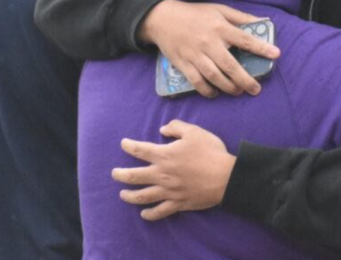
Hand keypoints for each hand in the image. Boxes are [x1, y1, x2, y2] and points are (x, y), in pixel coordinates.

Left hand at [113, 120, 235, 220]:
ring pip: (143, 196)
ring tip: (122, 194)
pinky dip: (150, 214)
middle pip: (134, 176)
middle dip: (121, 175)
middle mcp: (162, 174)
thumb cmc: (210, 152)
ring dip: (130, 196)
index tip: (124, 144)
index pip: (140, 150)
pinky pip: (160, 211)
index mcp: (164, 155)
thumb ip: (176, 127)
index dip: (129, 146)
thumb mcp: (194, 132)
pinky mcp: (178, 203)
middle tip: (114, 174)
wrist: (226, 177)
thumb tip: (162, 130)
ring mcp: (169, 191)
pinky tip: (143, 214)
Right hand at [137, 0, 279, 97]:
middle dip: (245, 80)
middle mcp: (209, 42)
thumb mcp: (219, 10)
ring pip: (214, 76)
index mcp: (220, 28)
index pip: (244, 39)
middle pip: (230, 65)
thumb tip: (262, 21)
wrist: (163, 19)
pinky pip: (197, 81)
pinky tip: (215, 93)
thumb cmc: (195, 14)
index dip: (261, 47)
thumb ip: (241, 17)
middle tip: (255, 89)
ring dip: (228, 87)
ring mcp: (195, 55)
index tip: (276, 55)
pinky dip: (207, 90)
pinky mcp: (183, 64)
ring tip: (237, 91)